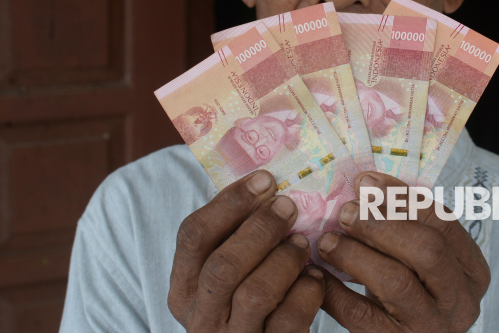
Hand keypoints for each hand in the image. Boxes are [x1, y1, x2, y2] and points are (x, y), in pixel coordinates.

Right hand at [168, 170, 325, 331]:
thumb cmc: (244, 302)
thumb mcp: (225, 274)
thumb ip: (234, 238)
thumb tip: (266, 184)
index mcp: (184, 287)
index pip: (192, 236)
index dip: (229, 203)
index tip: (264, 180)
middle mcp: (201, 316)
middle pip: (223, 265)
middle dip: (260, 228)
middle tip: (287, 206)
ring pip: (255, 292)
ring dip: (284, 258)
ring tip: (302, 242)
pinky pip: (288, 319)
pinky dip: (306, 291)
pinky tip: (315, 276)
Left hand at [317, 172, 489, 332]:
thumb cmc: (410, 294)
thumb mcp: (419, 261)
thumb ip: (404, 226)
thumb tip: (367, 185)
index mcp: (471, 271)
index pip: (444, 222)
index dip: (403, 197)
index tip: (366, 182)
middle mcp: (460, 301)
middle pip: (427, 250)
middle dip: (381, 224)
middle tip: (345, 212)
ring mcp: (432, 327)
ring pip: (396, 281)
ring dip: (355, 254)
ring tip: (328, 241)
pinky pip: (361, 314)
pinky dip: (334, 290)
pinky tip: (316, 273)